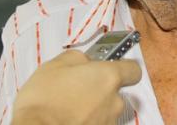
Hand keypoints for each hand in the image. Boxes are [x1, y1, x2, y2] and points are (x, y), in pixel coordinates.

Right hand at [11, 50, 141, 124]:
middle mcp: (114, 101)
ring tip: (70, 106)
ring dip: (94, 107)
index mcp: (108, 77)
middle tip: (80, 88)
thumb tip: (85, 60)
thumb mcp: (56, 64)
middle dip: (102, 89)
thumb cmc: (43, 100)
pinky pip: (97, 123)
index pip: (133, 69)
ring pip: (107, 110)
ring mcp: (108, 121)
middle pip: (117, 92)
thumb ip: (79, 58)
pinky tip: (70, 118)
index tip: (112, 66)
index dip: (123, 67)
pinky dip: (88, 120)